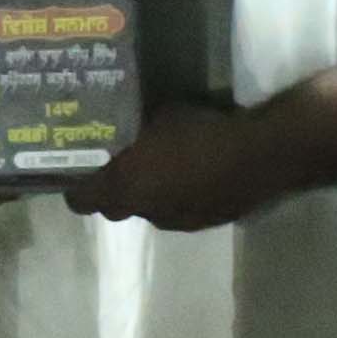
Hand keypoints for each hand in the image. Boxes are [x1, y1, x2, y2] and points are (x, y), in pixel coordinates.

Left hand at [77, 99, 286, 232]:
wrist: (261, 156)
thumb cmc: (202, 129)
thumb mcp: (161, 116)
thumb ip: (136, 128)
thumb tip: (127, 126)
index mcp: (125, 187)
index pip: (81, 201)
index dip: (75, 188)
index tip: (76, 172)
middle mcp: (146, 211)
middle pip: (114, 208)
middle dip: (113, 190)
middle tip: (120, 164)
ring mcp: (177, 220)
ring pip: (150, 209)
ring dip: (150, 193)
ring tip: (163, 166)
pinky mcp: (205, 221)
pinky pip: (180, 210)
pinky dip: (181, 196)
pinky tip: (196, 174)